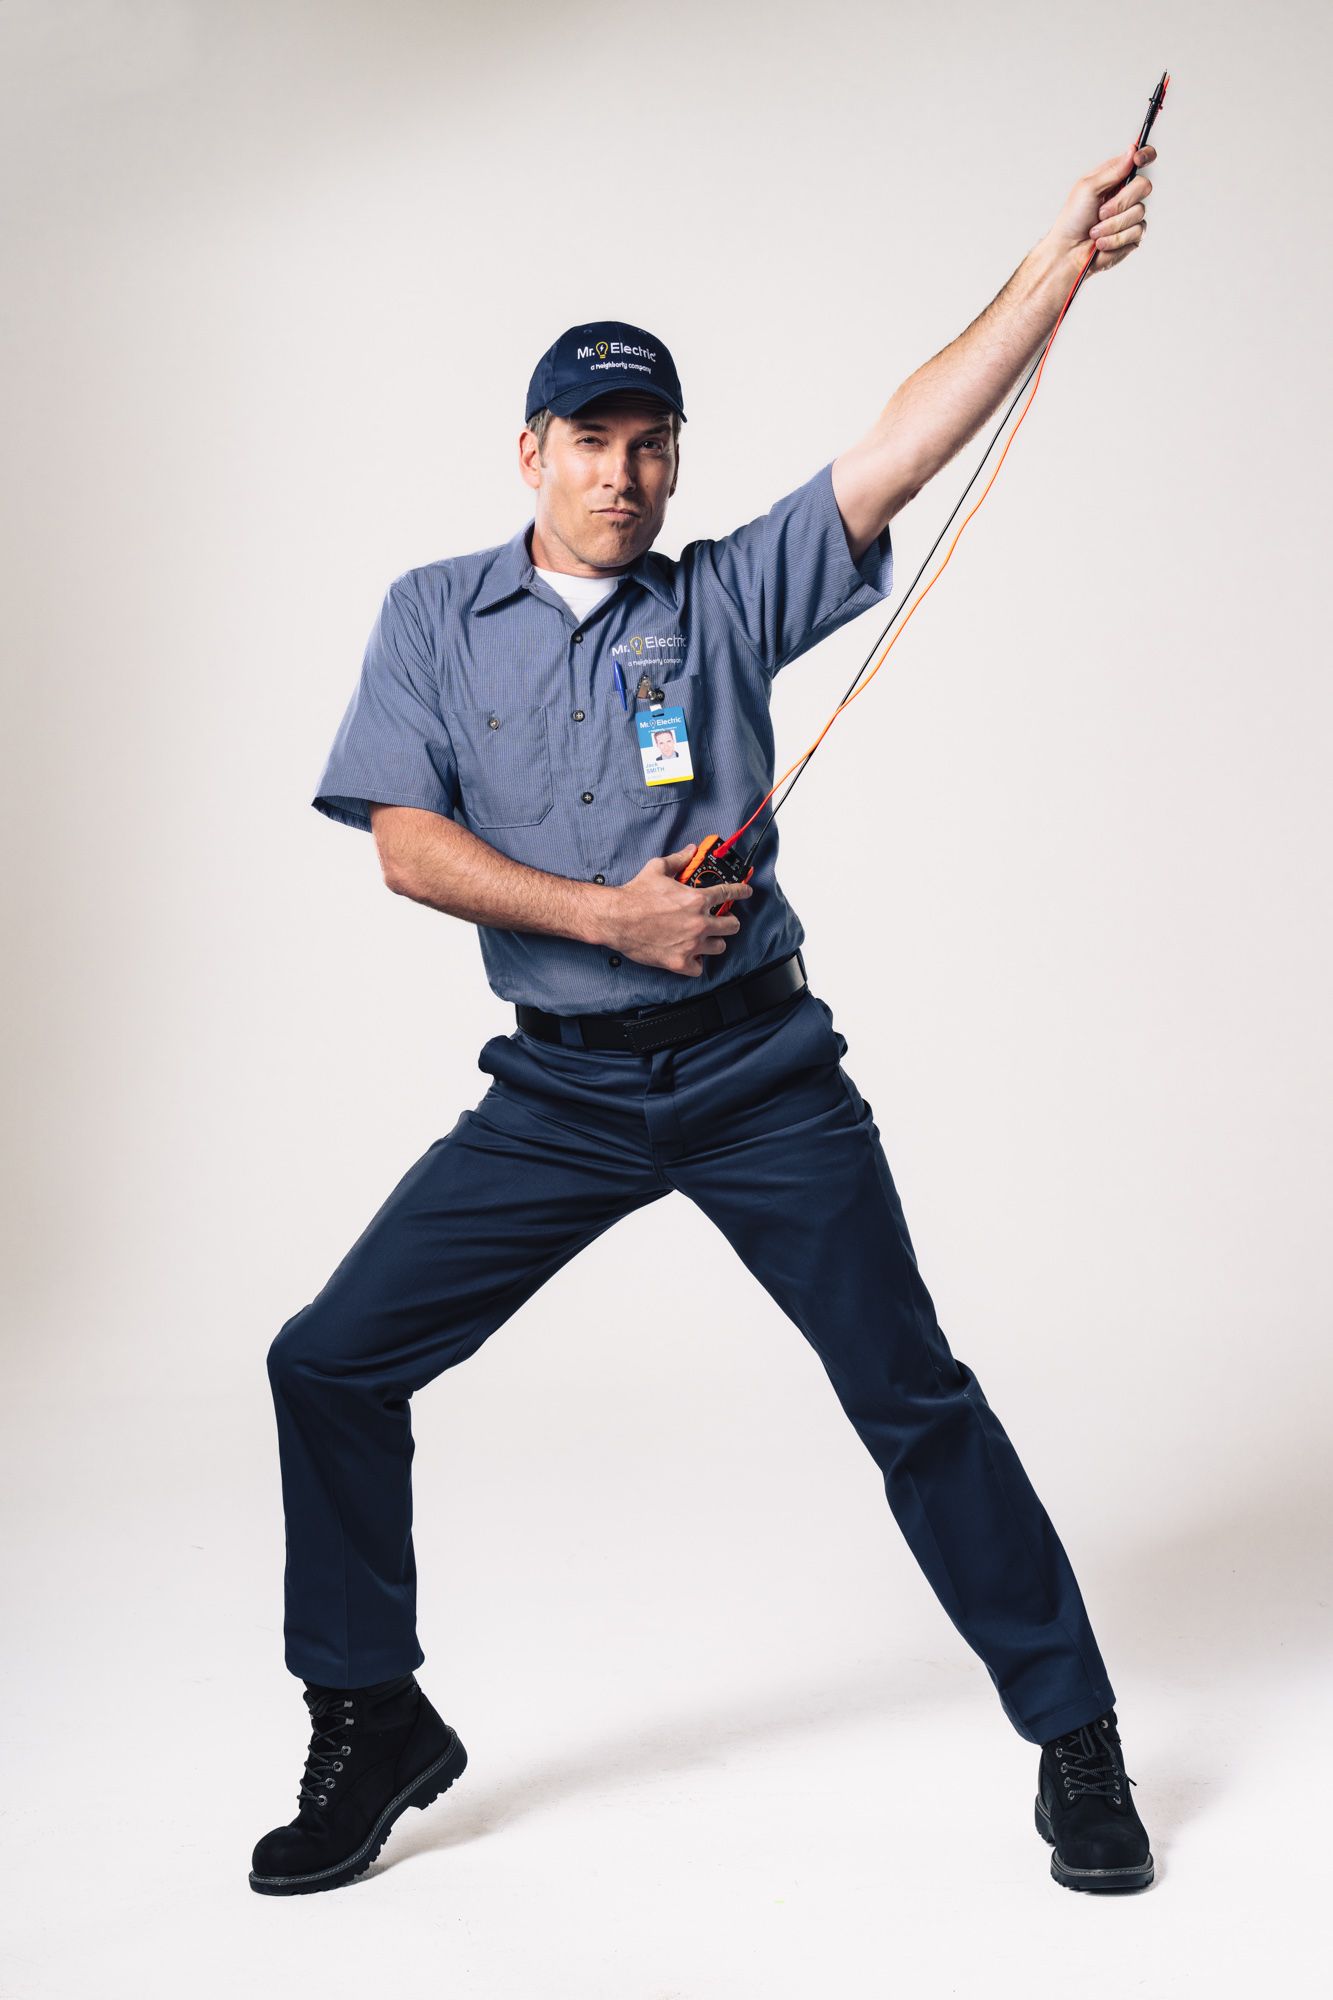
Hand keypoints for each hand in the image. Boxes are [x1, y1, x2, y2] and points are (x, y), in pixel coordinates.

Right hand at [601, 843, 755, 976]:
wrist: (616, 918)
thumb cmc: (635, 895)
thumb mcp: (657, 869)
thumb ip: (679, 860)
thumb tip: (690, 850)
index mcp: (696, 899)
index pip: (729, 894)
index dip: (741, 892)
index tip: (746, 892)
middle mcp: (698, 923)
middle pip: (732, 925)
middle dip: (730, 920)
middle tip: (723, 919)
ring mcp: (691, 944)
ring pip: (720, 947)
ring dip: (715, 941)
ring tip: (707, 938)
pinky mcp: (679, 962)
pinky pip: (700, 968)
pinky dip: (697, 963)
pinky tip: (692, 955)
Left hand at [1046, 142, 1156, 274]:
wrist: (1069, 252)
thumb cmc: (1073, 219)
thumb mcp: (1087, 188)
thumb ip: (1112, 171)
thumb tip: (1131, 151)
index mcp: (1115, 178)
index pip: (1139, 159)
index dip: (1145, 154)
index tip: (1139, 159)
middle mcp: (1126, 194)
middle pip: (1144, 185)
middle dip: (1120, 202)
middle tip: (1100, 212)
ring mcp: (1132, 215)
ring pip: (1139, 212)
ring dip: (1112, 225)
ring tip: (1095, 232)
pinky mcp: (1134, 236)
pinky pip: (1136, 232)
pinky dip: (1115, 239)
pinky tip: (1102, 243)